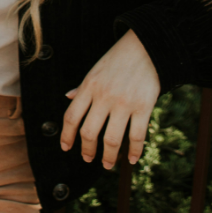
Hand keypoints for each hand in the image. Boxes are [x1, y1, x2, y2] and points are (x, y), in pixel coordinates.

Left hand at [60, 29, 159, 169]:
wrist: (145, 47)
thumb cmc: (117, 60)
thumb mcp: (95, 71)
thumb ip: (83, 87)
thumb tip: (68, 97)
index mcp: (89, 86)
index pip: (71, 116)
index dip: (67, 135)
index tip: (66, 148)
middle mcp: (103, 96)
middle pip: (89, 131)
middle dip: (87, 150)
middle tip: (88, 159)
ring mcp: (123, 103)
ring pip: (112, 139)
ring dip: (109, 157)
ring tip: (108, 165)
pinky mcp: (143, 107)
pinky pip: (137, 136)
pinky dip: (134, 151)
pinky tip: (132, 158)